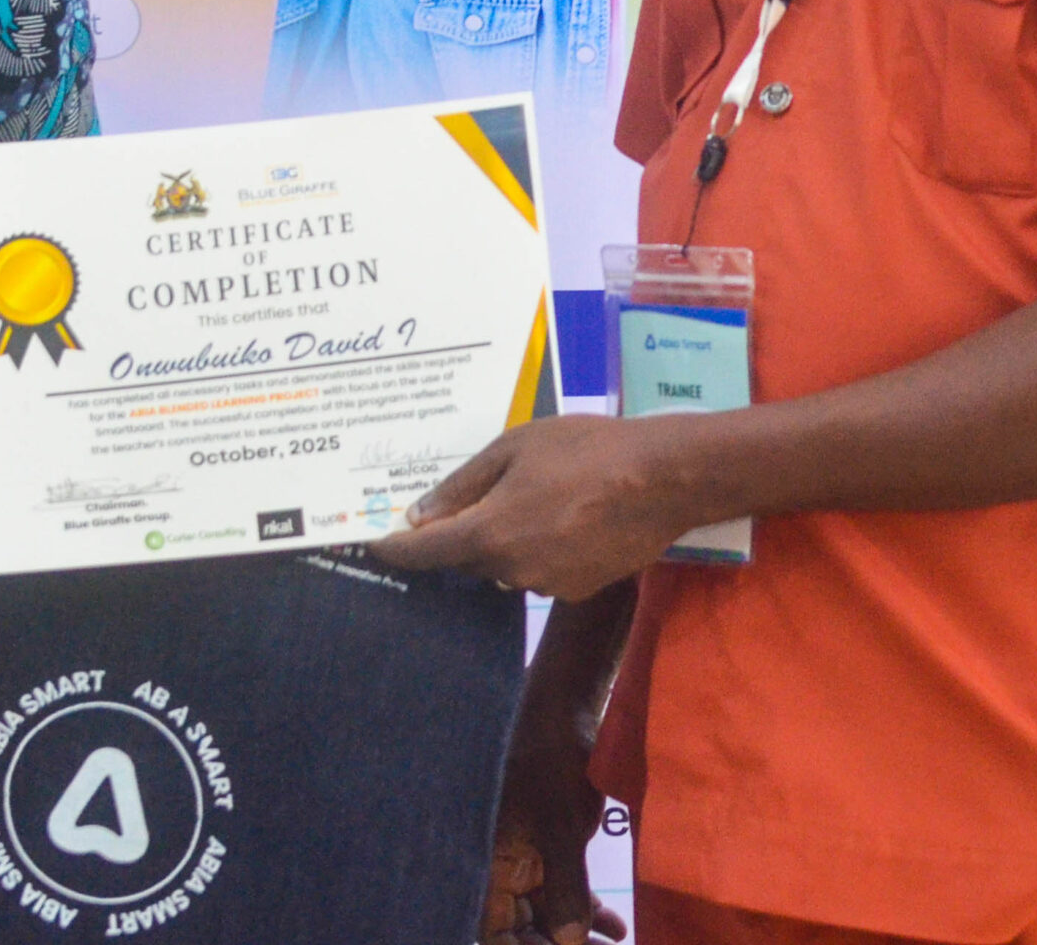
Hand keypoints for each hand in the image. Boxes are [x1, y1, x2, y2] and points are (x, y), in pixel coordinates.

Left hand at [368, 414, 722, 598]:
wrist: (662, 478)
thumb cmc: (584, 450)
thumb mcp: (514, 448)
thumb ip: (463, 484)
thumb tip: (420, 515)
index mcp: (490, 534)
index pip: (426, 552)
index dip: (396, 547)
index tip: (374, 542)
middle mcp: (513, 570)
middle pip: (467, 557)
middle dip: (461, 531)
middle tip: (470, 496)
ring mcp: (548, 584)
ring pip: (504, 563)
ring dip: (502, 537)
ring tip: (532, 494)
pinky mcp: (578, 589)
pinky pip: (538, 568)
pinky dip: (536, 546)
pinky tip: (561, 513)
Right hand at [484, 734, 627, 944]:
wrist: (567, 709)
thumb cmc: (551, 760)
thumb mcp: (560, 828)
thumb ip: (564, 890)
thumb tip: (568, 944)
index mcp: (485, 860)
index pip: (493, 930)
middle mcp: (499, 865)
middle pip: (520, 928)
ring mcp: (524, 855)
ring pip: (546, 914)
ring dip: (577, 933)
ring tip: (612, 944)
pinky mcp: (547, 845)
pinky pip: (562, 890)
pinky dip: (586, 908)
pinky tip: (614, 925)